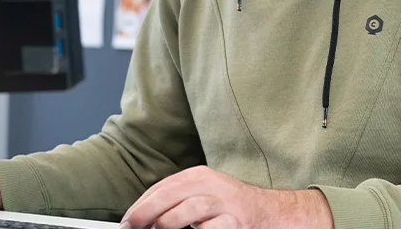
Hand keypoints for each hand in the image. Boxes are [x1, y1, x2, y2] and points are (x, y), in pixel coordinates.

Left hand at [119, 166, 332, 228]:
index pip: (163, 187)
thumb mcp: (205, 195)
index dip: (142, 204)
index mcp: (201, 176)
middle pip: (171, 196)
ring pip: (188, 211)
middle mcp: (213, 186)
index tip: (127, 220)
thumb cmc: (232, 208)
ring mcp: (226, 205)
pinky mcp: (237, 223)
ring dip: (168, 224)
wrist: (273, 214)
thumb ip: (179, 200)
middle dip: (146, 213)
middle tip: (132, 226)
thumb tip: (144, 216)